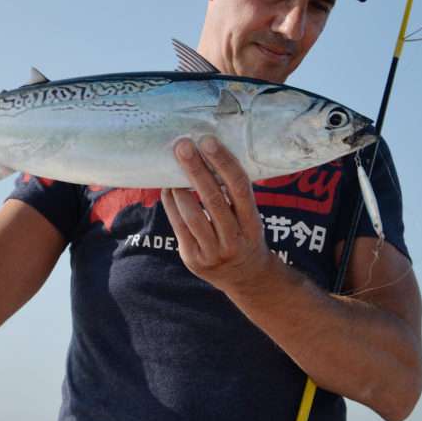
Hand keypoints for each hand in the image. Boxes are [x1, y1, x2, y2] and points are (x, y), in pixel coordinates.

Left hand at [161, 136, 276, 292]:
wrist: (246, 278)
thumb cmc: (246, 236)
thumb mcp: (251, 218)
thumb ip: (234, 196)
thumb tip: (207, 157)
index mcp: (253, 223)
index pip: (240, 188)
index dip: (224, 163)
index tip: (209, 141)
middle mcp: (235, 239)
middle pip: (214, 199)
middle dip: (196, 169)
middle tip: (183, 146)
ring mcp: (213, 252)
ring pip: (193, 216)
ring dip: (180, 189)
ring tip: (173, 167)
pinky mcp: (194, 259)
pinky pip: (179, 228)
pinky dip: (171, 205)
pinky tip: (168, 189)